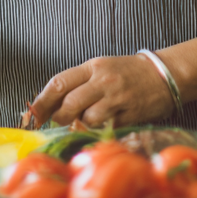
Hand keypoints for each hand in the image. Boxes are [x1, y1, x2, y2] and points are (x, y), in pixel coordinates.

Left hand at [29, 55, 174, 127]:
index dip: (42, 101)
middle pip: (70, 104)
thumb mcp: (101, 68)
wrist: (163, 75)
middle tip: (61, 121)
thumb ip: (78, 84)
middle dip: (60, 117)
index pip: (59, 82)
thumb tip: (51, 107)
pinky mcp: (130, 116)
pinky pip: (106, 129)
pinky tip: (104, 125)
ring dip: (82, 125)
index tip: (33, 114)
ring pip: (87, 119)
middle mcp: (104, 81)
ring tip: (88, 120)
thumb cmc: (127, 72)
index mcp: (93, 66)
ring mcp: (117, 99)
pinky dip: (100, 131)